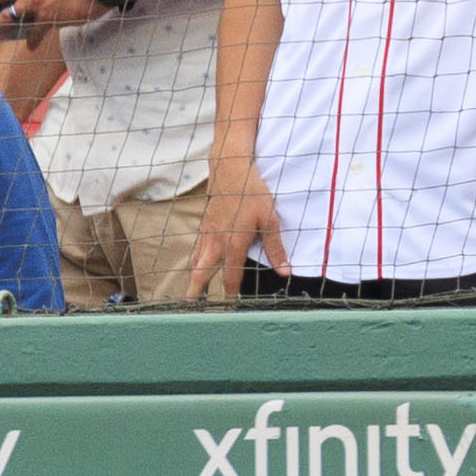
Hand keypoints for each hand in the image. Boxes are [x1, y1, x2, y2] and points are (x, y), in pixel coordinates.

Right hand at [193, 164, 285, 298]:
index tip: (231, 307)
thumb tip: (285, 271)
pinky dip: (195, 260)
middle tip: (190, 305)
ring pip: (197, 260)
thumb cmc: (253, 192)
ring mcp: (208, 232)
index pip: (230, 276)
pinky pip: (197, 247)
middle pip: (202, 272)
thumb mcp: (270, 219)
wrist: (230, 169)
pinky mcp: (205, 224)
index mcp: (234, 243)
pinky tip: (196, 264)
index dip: (231, 293)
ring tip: (190, 293)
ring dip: (193, 277)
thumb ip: (276, 248)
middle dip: (196, 290)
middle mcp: (216, 241)